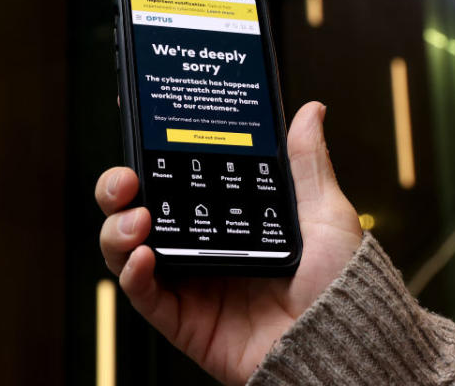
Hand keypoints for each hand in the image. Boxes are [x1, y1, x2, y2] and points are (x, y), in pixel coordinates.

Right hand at [95, 102, 362, 384]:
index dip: (149, 155)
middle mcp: (199, 245)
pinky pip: (142, 294)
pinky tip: (144, 255)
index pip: (173, 179)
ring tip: (138, 217)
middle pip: (137, 208)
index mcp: (226, 217)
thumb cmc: (337, 285)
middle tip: (127, 177)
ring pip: (125, 248)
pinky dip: (131, 273)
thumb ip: (306, 162)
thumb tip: (310, 110)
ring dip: (118, 227)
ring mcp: (186, 281)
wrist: (337, 342)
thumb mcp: (324, 212)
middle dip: (116, 187)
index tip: (140, 126)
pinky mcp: (180, 318)